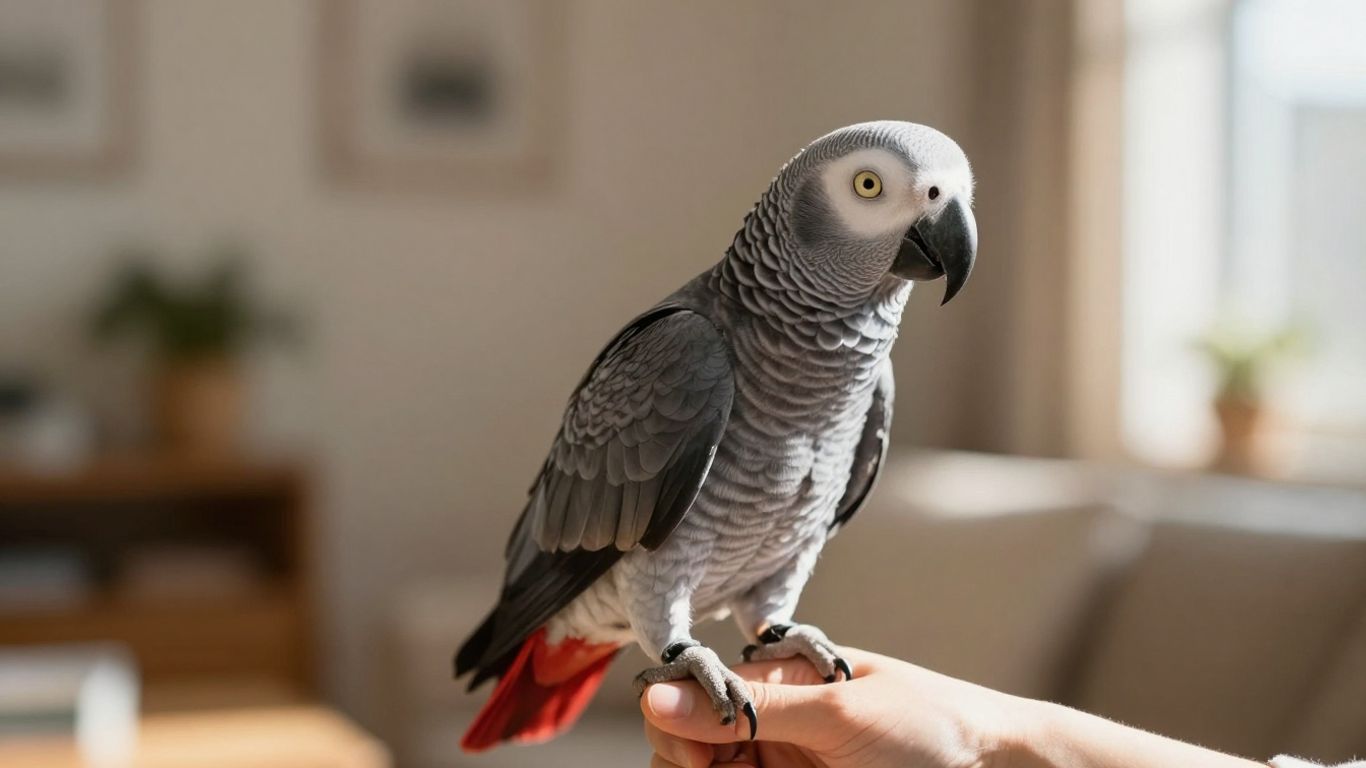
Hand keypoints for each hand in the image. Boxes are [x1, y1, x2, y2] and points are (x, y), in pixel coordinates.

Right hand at [639, 646, 1015, 767]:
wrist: (994, 764)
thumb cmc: (928, 723)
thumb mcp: (837, 710)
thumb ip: (749, 705)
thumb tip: (657, 693)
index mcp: (772, 681)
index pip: (687, 693)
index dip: (675, 722)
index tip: (698, 759)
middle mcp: (767, 722)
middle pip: (685, 741)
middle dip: (685, 760)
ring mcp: (779, 760)